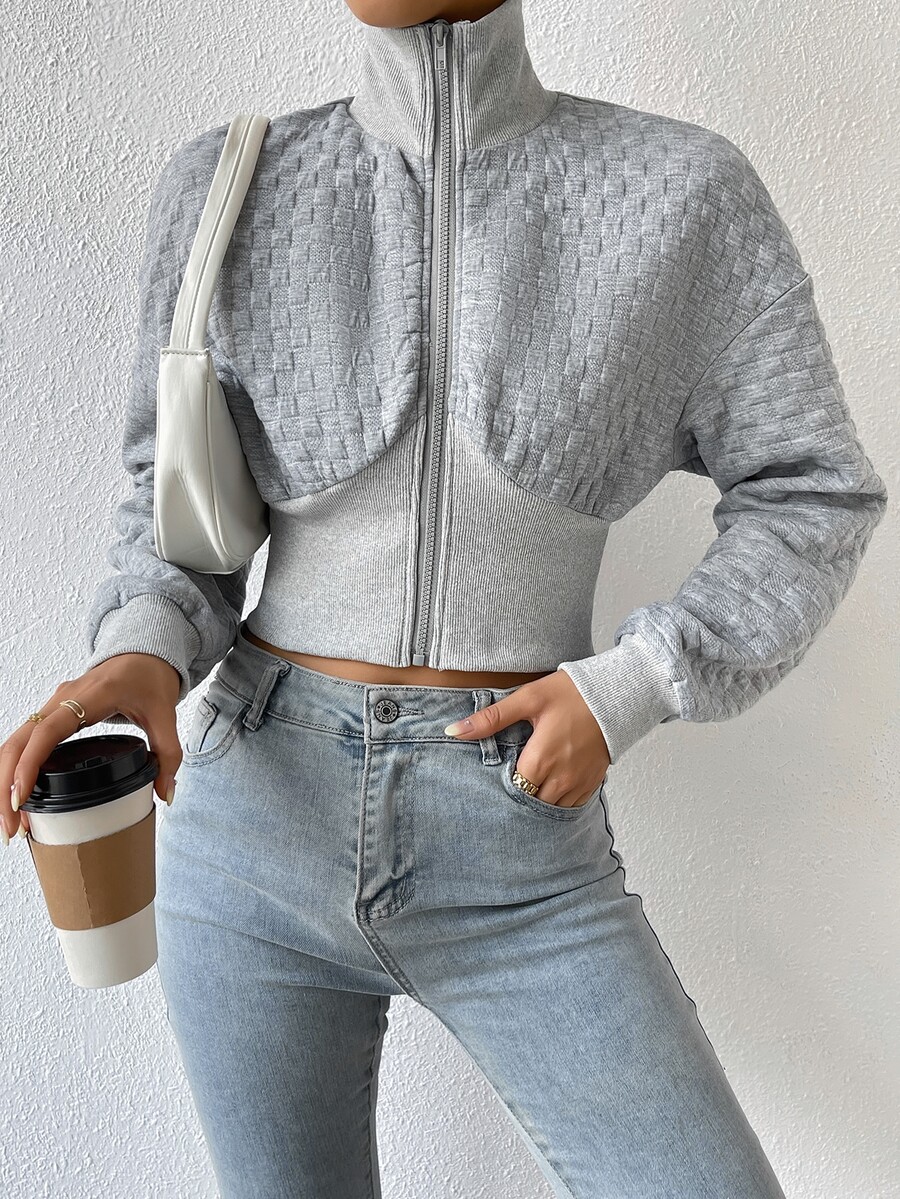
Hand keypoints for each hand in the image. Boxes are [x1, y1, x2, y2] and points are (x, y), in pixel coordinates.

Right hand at [0, 653, 183, 845]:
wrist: (144, 652)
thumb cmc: (150, 676)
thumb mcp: (165, 714)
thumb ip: (169, 754)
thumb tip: (165, 793)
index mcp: (88, 697)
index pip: (46, 733)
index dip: (29, 766)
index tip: (20, 799)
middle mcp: (61, 700)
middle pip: (17, 743)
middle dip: (6, 787)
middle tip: (13, 827)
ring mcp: (53, 706)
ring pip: (14, 743)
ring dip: (5, 781)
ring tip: (13, 821)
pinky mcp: (53, 714)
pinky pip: (25, 742)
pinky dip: (16, 769)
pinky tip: (20, 797)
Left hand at [444, 671, 609, 807]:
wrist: (616, 694)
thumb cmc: (570, 693)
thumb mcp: (527, 699)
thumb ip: (491, 718)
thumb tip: (453, 731)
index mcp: (540, 760)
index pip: (511, 789)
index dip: (501, 783)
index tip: (498, 772)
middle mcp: (560, 779)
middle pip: (529, 803)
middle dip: (518, 794)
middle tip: (511, 777)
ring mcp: (578, 784)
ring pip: (549, 808)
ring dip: (537, 799)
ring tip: (530, 781)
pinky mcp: (592, 783)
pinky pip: (570, 806)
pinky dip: (558, 800)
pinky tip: (550, 783)